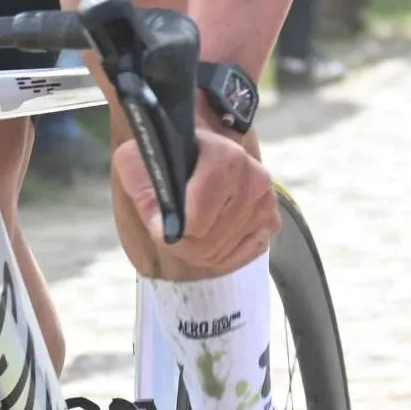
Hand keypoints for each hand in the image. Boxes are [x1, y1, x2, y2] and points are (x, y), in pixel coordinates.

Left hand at [114, 120, 278, 280]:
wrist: (202, 151)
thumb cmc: (169, 156)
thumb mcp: (139, 159)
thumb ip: (141, 188)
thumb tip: (163, 227)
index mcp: (225, 157)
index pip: (199, 217)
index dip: (175, 228)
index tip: (160, 223)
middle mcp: (254, 179)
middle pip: (209, 240)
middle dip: (183, 243)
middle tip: (173, 230)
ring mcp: (266, 203)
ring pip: (221, 252)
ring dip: (198, 251)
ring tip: (189, 231)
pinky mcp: (271, 223)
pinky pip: (239, 258)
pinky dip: (218, 256)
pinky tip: (208, 237)